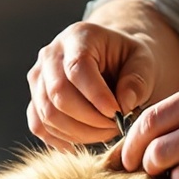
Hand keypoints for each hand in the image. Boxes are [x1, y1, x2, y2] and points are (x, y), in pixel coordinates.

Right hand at [26, 21, 154, 147]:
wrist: (111, 60)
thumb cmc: (127, 60)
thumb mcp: (143, 62)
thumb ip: (137, 80)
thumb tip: (124, 105)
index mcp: (78, 36)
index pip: (77, 68)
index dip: (96, 96)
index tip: (118, 113)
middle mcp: (50, 54)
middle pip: (58, 94)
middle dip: (89, 119)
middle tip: (116, 126)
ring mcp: (38, 78)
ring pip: (48, 114)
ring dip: (79, 133)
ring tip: (106, 132)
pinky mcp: (35, 99)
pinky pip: (39, 126)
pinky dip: (61, 140)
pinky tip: (84, 142)